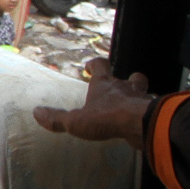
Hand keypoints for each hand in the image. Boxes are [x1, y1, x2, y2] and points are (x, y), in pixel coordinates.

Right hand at [31, 58, 154, 145]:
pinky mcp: (152, 111)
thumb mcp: (76, 121)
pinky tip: (142, 121)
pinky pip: (150, 108)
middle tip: (119, 87)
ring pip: (143, 91)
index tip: (90, 66)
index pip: (101, 64)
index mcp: (105, 84)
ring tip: (132, 105)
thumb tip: (37, 112)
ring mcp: (141, 98)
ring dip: (138, 95)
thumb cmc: (107, 118)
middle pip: (130, 77)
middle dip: (125, 80)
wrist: (140, 124)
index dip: (95, 64)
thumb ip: (57, 118)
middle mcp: (124, 87)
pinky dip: (146, 111)